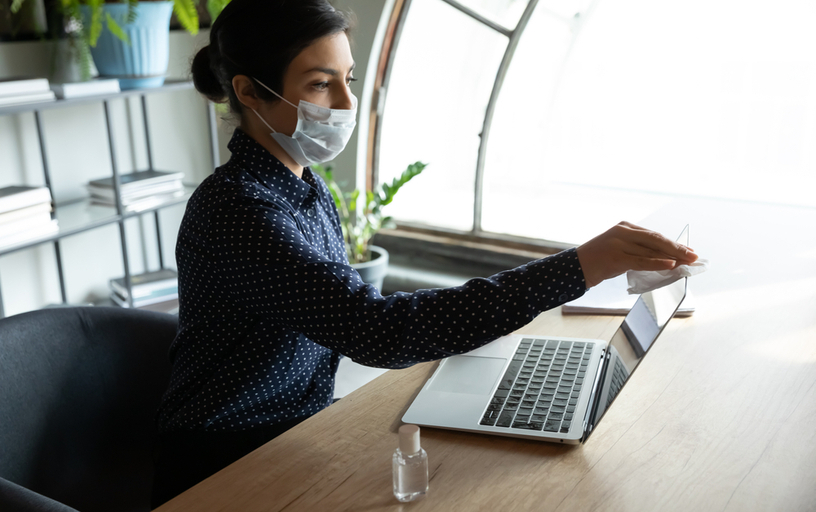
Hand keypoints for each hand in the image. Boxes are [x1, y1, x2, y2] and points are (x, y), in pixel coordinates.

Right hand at [576, 221, 697, 288]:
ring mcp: (619, 243)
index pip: (654, 235)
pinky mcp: (616, 257)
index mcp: (625, 226)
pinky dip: (658, 263)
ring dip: (672, 257)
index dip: (673, 243)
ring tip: (687, 262)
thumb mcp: (618, 248)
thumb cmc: (598, 260)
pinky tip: (671, 265)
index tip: (688, 250)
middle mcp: (623, 232)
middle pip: (656, 239)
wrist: (575, 267)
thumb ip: (637, 249)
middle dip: (677, 248)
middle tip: (694, 256)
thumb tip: (664, 258)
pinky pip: (642, 261)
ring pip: (651, 250)